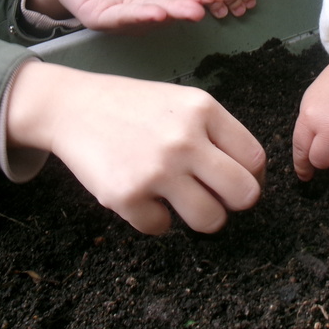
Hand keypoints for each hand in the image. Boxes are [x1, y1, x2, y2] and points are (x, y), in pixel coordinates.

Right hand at [4, 61, 265, 233]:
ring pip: (210, 220)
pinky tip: (141, 194)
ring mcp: (156, 169)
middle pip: (244, 194)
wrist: (74, 106)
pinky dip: (153, 217)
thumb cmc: (134, 106)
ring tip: (178, 199)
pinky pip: (160, 227)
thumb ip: (215, 131)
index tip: (234, 179)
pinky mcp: (127, 195)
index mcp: (203, 109)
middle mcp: (184, 139)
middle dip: (233, 202)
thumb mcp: (181, 101)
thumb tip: (250, 178)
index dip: (250, 175)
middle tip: (213, 196)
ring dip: (198, 216)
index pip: (254, 158)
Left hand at [28, 0, 223, 29]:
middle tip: (203, 7)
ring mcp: (121, 17)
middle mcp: (142, 13)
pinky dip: (138, 16)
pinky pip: (120, 18)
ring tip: (186, 11)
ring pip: (147, 17)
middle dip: (185, 9)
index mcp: (156, 0)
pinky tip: (155, 11)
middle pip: (166, 11)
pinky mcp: (99, 18)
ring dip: (167, 15)